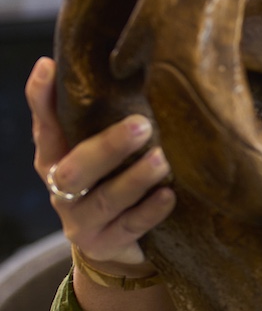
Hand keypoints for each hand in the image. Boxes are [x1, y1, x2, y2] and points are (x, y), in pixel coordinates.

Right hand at [26, 57, 173, 273]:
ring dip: (134, 179)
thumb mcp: (103, 153)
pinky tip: (169, 196)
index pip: (45, 126)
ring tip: (162, 160)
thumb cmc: (114, 184)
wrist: (120, 246)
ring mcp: (81, 222)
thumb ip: (104, 119)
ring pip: (104, 200)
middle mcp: (61, 190)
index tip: (48, 67)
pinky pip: (130, 228)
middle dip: (107, 147)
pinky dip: (150, 211)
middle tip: (142, 124)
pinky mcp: (107, 244)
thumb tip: (126, 63)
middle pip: (75, 169)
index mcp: (56, 159)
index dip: (42, 100)